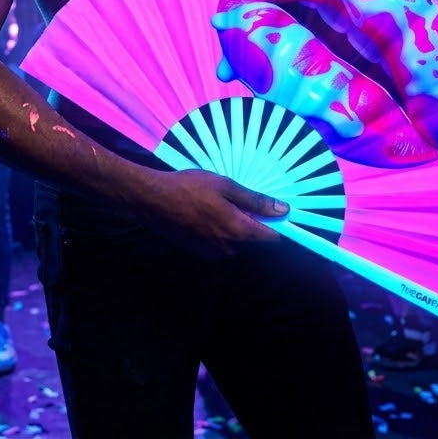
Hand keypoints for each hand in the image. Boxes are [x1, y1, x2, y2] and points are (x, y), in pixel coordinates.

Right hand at [139, 168, 287, 258]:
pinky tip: (206, 215)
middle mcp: (229, 248)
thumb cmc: (190, 187)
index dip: (276, 225)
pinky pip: (221, 246)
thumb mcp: (225, 186)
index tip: (272, 211)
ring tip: (218, 205)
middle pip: (254, 242)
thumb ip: (255, 200)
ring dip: (235, 229)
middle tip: (237, 201)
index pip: (272, 239)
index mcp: (239, 231)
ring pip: (237, 244)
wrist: (153, 200)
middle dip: (252, 224)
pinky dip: (220, 233)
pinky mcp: (200, 253)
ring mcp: (213, 253)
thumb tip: (284, 210)